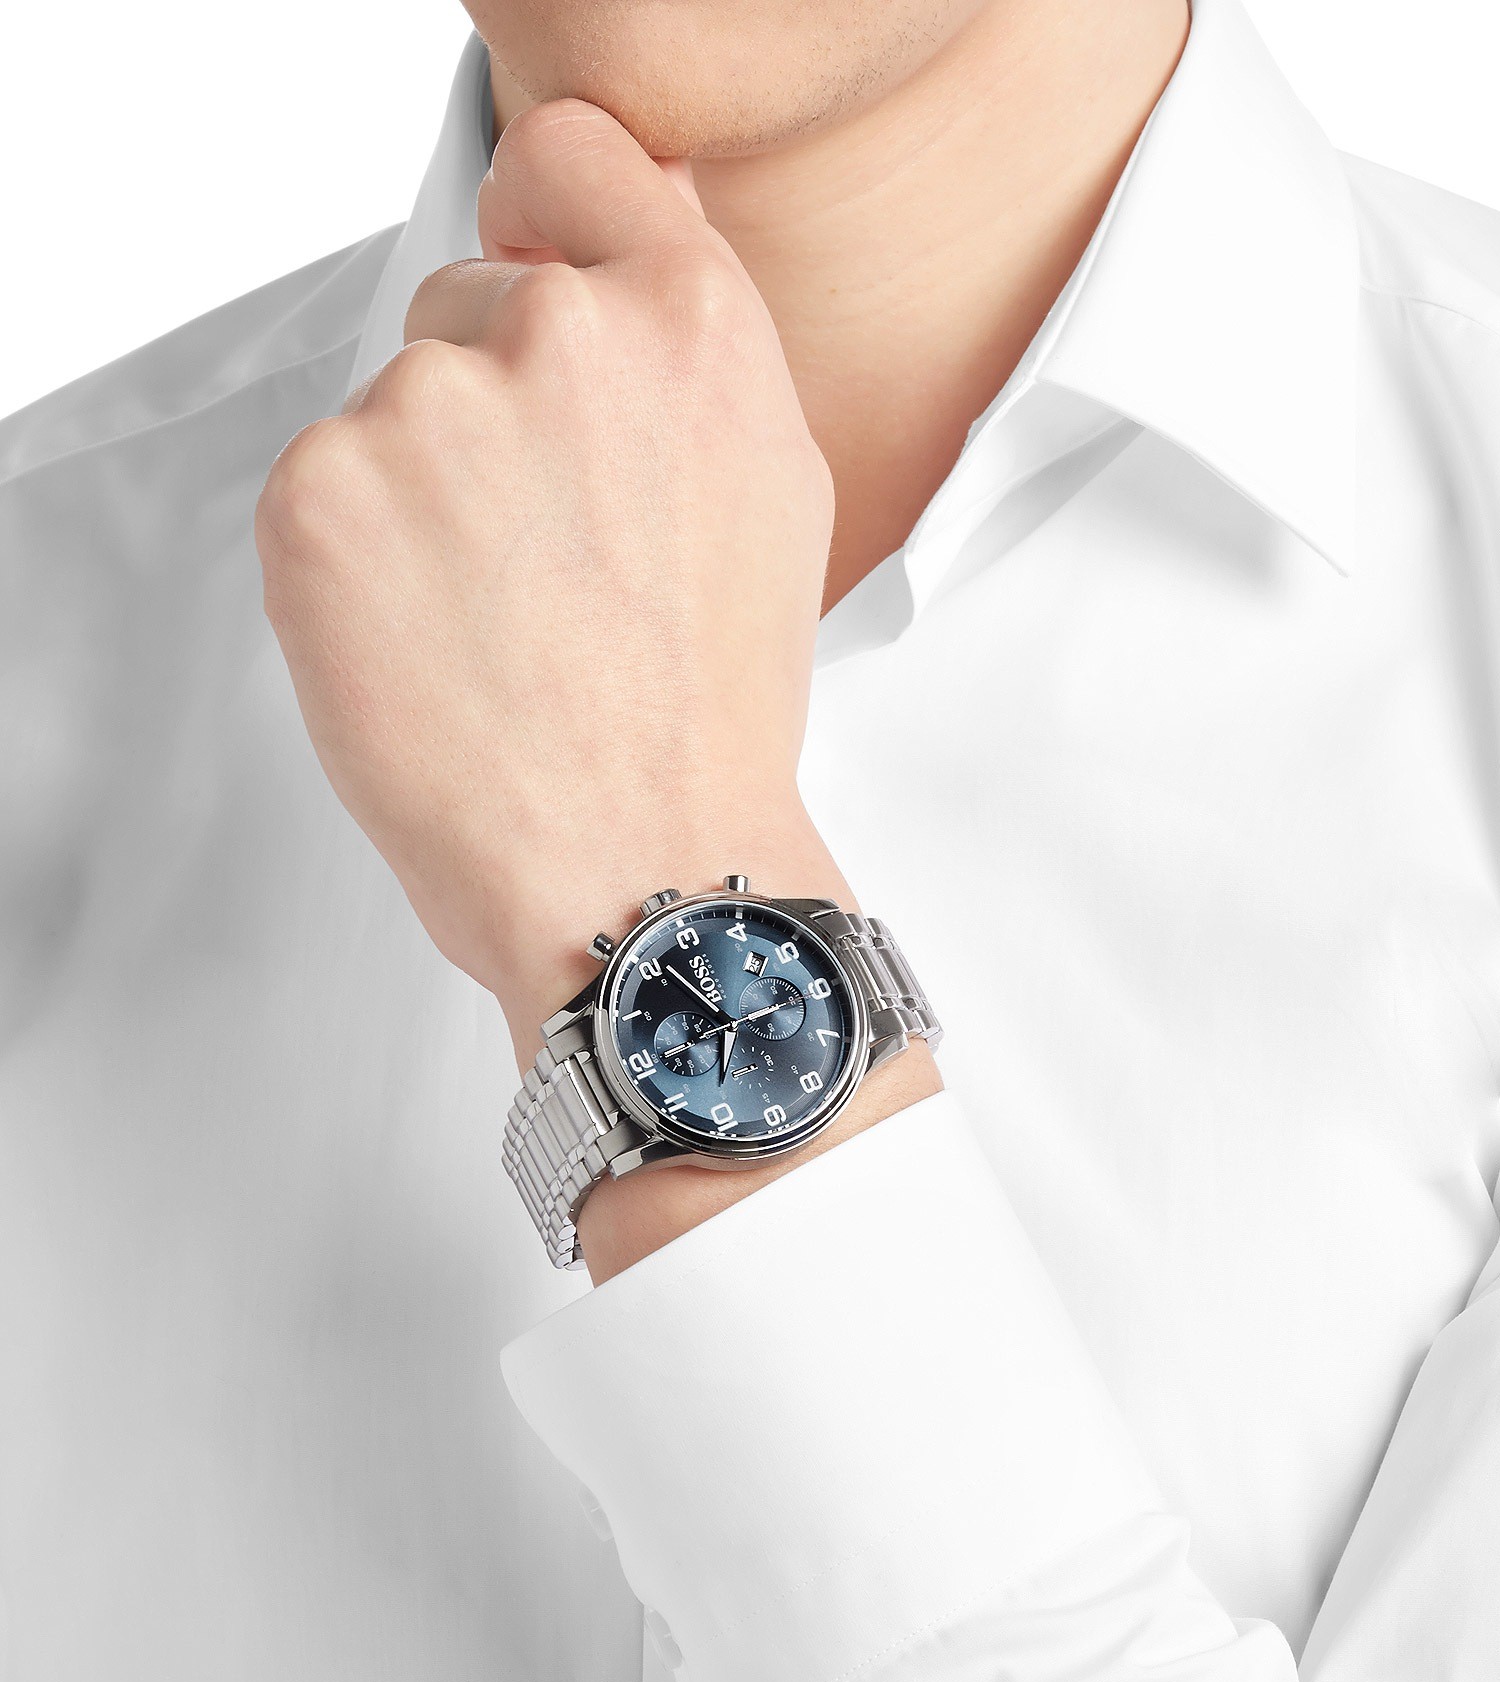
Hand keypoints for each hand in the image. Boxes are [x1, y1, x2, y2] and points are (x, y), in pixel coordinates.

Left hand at [254, 97, 844, 1052]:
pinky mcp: (322, 492)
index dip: (544, 217)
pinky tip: (431, 655)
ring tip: (497, 633)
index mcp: (690, 323)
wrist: (641, 872)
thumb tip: (614, 273)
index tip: (529, 268)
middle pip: (470, 305)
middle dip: (492, 415)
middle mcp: (564, 335)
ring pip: (392, 414)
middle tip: (544, 565)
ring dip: (421, 503)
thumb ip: (689, 358)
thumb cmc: (706, 722)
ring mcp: (432, 409)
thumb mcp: (770, 498)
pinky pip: (320, 492)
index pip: (573, 156)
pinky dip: (353, 570)